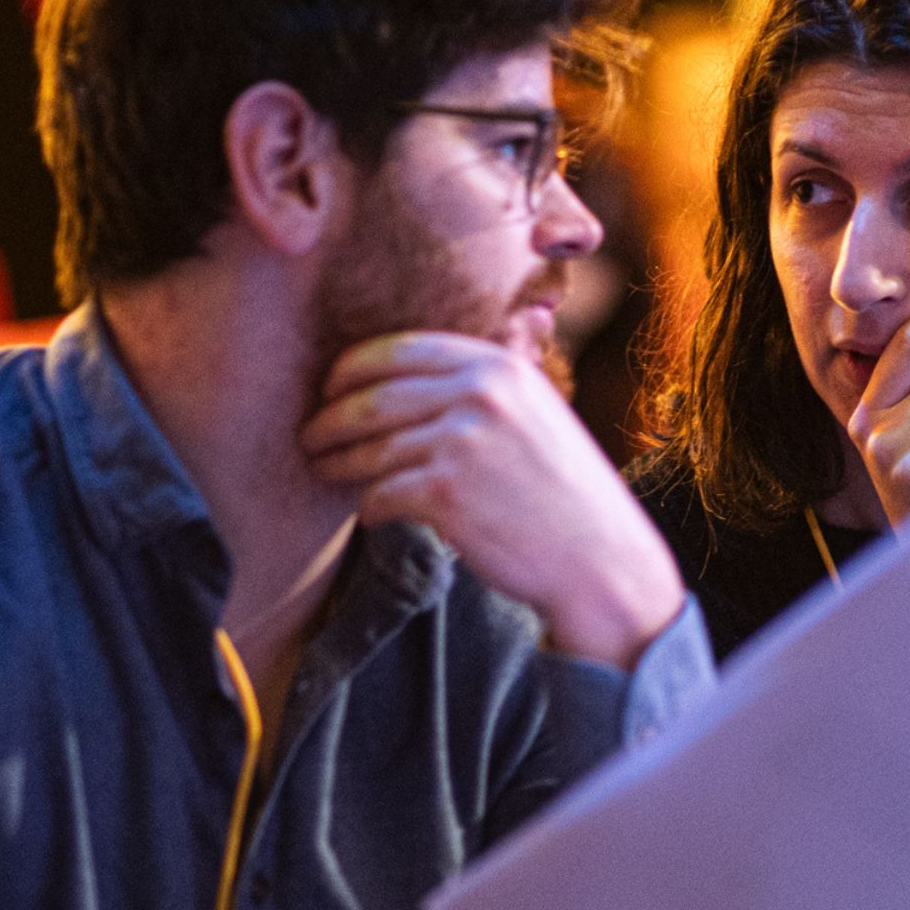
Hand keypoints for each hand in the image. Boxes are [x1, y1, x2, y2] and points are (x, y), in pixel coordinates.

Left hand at [302, 332, 684, 669]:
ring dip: (336, 462)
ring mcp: (461, 442)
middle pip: (371, 397)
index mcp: (497, 366)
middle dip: (329, 418)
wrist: (600, 559)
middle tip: (308, 435)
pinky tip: (369, 513)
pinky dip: (368, 507)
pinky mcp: (445, 495)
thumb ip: (479, 387)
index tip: (330, 388)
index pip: (398, 350)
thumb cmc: (562, 493)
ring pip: (370, 448)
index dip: (351, 368)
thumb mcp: (533, 414)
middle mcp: (479, 394)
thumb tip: (401, 379)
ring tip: (322, 470)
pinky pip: (380, 494)